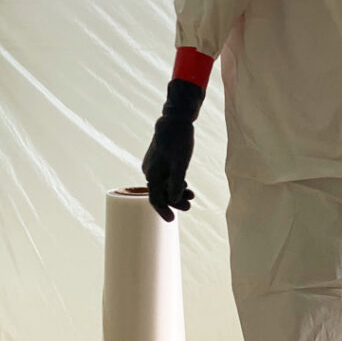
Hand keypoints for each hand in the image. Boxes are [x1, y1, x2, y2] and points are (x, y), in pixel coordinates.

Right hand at [142, 78, 203, 221]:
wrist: (175, 120)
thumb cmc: (179, 141)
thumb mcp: (180, 163)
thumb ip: (176, 182)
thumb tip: (174, 199)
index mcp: (152, 173)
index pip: (155, 198)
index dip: (163, 210)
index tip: (172, 220)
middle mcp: (150, 171)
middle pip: (161, 192)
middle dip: (175, 200)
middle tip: (190, 206)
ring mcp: (154, 165)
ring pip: (164, 184)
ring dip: (177, 191)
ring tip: (191, 196)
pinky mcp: (159, 160)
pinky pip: (165, 176)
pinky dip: (175, 182)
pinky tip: (186, 185)